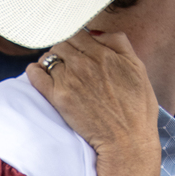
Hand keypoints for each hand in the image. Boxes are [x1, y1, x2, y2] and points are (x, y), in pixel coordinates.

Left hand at [26, 30, 159, 158]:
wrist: (127, 143)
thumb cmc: (137, 110)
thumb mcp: (139, 68)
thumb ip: (119, 43)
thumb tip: (96, 33)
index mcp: (104, 53)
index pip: (78, 34)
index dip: (77, 43)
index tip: (79, 54)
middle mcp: (85, 62)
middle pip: (62, 44)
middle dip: (64, 53)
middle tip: (68, 66)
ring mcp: (70, 79)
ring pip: (49, 57)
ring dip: (51, 63)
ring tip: (57, 74)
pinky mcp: (58, 97)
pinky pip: (36, 74)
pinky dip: (35, 72)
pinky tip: (41, 76)